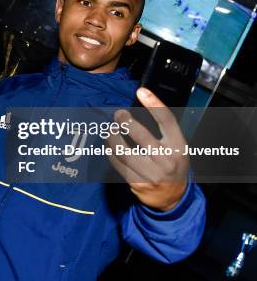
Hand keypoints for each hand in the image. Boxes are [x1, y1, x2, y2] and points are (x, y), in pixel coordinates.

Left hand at [107, 88, 189, 211]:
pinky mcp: (137, 183)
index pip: (167, 121)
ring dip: (112, 137)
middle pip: (142, 136)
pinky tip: (109, 145)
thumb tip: (140, 105)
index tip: (141, 91)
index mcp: (179, 147)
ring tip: (110, 129)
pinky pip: (118, 164)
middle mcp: (166, 161)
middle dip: (126, 121)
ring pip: (124, 151)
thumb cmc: (172, 163)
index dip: (154, 104)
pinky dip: (110, 152)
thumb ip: (163, 130)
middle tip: (119, 114)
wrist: (171, 197)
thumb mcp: (177, 147)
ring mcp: (151, 174)